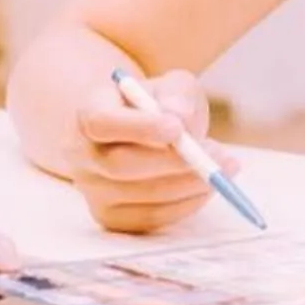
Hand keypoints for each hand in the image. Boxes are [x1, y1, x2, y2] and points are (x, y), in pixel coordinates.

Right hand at [69, 68, 236, 233]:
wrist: (137, 137)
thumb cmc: (155, 108)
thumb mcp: (170, 87)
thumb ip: (178, 94)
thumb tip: (181, 117)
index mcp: (87, 113)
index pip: (102, 122)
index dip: (138, 128)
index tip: (177, 129)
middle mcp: (81, 155)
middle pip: (120, 165)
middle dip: (174, 162)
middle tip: (217, 154)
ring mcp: (93, 190)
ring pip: (140, 196)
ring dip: (188, 184)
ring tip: (222, 168)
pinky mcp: (111, 217)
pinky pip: (150, 218)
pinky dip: (185, 205)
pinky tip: (205, 187)